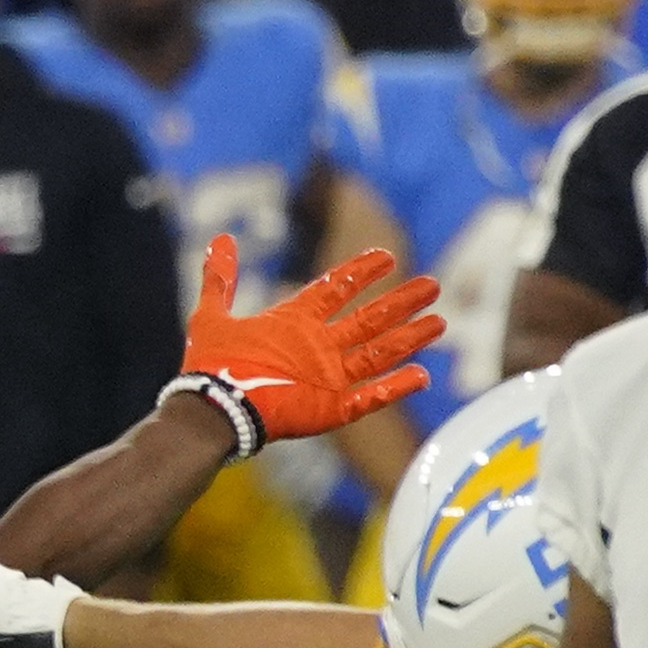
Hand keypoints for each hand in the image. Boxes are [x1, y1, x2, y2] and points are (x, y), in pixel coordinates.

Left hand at [177, 240, 441, 448]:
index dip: (360, 272)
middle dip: (399, 303)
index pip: (335, 290)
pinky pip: (369, 398)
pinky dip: (393, 388)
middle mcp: (317, 350)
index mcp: (294, 325)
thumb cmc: (211, 366)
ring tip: (438, 322)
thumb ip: (220, 279)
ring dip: (408, 339)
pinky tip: (421, 375)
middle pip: (368, 320)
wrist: (209, 410)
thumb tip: (219, 237)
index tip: (386, 254)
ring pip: (377, 355)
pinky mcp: (330, 410)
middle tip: (432, 285)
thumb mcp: (212, 316)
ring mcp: (326, 380)